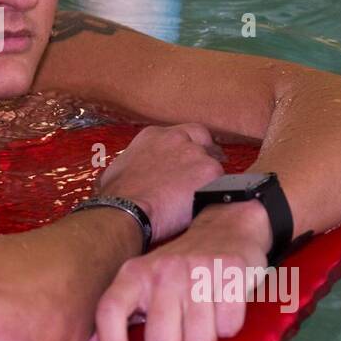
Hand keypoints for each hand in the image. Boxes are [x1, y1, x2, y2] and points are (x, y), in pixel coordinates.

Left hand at [86, 201, 271, 340]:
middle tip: (182, 324)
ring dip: (205, 337)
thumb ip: (121, 314)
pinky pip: (228, 329)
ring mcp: (197, 271)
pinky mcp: (231, 274)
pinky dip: (228, 325)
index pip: (111, 310)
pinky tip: (224, 305)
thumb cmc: (181, 267)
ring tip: (205, 312)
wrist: (227, 227)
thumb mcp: (144, 281)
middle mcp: (162, 271)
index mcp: (134, 274)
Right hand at [97, 123, 223, 242]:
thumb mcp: (118, 170)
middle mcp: (176, 138)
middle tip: (206, 169)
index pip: (181, 132)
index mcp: (153, 136)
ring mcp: (195, 153)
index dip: (190, 144)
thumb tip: (134, 175)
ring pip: (213, 163)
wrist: (127, 208)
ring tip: (204, 197)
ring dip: (209, 178)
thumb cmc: (117, 195)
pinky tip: (210, 205)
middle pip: (203, 138)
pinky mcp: (210, 171)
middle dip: (207, 151)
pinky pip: (222, 182)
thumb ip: (134, 164)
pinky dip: (217, 193)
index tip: (192, 155)